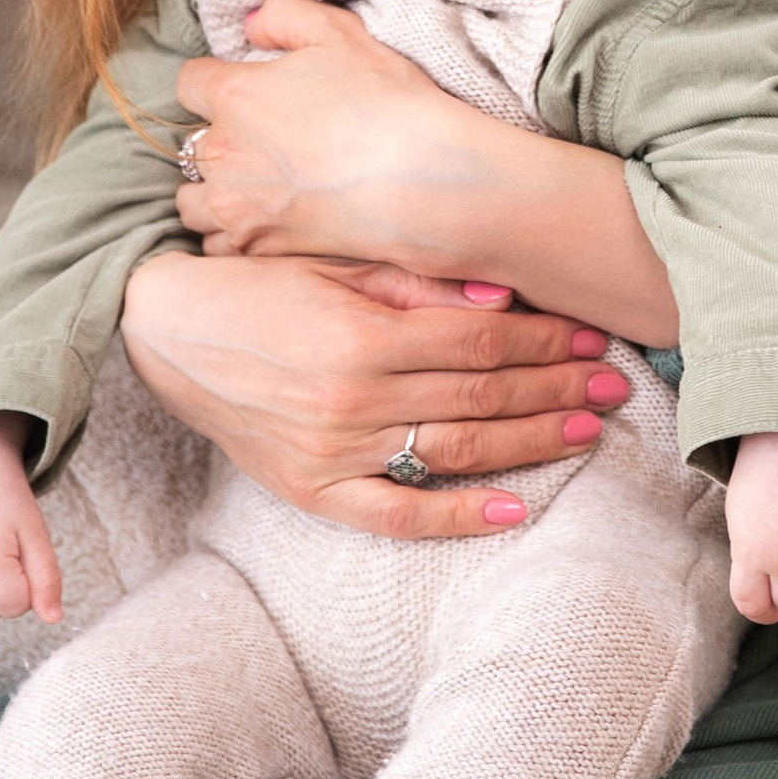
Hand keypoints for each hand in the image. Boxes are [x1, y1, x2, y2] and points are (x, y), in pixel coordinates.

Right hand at [122, 244, 631, 540]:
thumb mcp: (330, 262)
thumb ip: (415, 283)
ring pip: (455, 452)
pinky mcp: (310, 490)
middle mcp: (352, 398)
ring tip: (586, 430)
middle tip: (613, 383)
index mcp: (361, 333)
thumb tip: (502, 298)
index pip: (480, 340)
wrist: (163, 332)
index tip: (590, 335)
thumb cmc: (254, 286)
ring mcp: (332, 452)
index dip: (544, 338)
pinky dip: (458, 516)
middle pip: (481, 396)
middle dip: (555, 387)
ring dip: (530, 442)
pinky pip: (396, 514)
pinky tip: (514, 509)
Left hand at [175, 0, 508, 268]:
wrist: (421, 181)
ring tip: (254, 188)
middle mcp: (223, 153)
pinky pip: (219, 245)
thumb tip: (251, 26)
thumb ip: (283, 16)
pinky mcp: (258, 248)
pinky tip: (264, 223)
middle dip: (221, 140)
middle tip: (267, 143)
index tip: (248, 91)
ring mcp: (236, 207)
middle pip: (191, 145)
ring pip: (192, 201)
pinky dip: (231, 236)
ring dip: (214, 191)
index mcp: (235, 95)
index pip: (190, 83)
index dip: (217, 83)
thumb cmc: (386, 103)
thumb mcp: (339, 34)